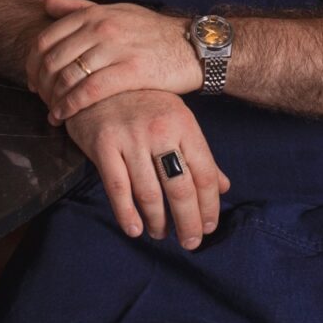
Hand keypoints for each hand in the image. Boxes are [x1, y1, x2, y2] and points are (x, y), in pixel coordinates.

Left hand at [26, 0, 201, 121]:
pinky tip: (64, 117)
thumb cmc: (153, 31)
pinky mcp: (131, 71)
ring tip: (52, 111)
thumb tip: (47, 4)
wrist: (191, 46)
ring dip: (53, 99)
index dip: (32, 62)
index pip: (47, 38)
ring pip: (68, 76)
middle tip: (40, 99)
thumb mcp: (117, 10)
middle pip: (52, 59)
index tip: (33, 79)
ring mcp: (116, 48)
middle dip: (40, 83)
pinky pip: (88, 91)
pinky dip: (70, 106)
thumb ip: (80, 8)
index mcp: (95, 14)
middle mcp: (102, 28)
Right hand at [65, 90, 229, 249]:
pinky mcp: (104, 144)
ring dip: (158, 221)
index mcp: (183, 123)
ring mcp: (131, 137)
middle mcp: (160, 130)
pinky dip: (127, 214)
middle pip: (180, 188)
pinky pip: (118, 188)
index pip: (205, 173)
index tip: (209, 226)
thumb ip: (199, 154)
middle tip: (190, 243)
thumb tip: (223, 187)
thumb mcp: (176, 119)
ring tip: (160, 233)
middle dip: (188, 222)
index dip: (209, 205)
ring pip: (150, 193)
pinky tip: (135, 229)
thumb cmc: (143, 103)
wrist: (98, 80)